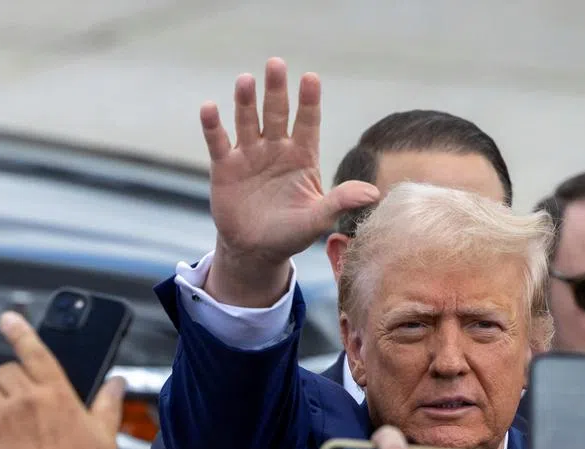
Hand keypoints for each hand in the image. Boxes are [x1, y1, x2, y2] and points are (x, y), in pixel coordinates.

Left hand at [0, 312, 123, 448]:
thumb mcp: (104, 440)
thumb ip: (108, 405)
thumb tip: (118, 383)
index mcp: (58, 396)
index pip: (36, 353)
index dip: (21, 332)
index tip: (9, 318)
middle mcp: (26, 401)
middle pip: (4, 372)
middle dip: (8, 383)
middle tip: (17, 403)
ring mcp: (0, 420)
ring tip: (3, 426)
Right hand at [199, 58, 378, 303]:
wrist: (256, 249)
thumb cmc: (292, 233)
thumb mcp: (318, 219)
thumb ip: (341, 202)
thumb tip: (374, 194)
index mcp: (302, 157)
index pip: (308, 122)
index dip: (309, 101)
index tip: (311, 78)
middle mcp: (276, 149)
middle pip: (277, 113)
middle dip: (276, 90)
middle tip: (276, 63)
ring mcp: (250, 154)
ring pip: (248, 120)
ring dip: (245, 101)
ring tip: (246, 80)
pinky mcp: (225, 166)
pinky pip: (218, 142)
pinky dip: (213, 125)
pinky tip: (210, 108)